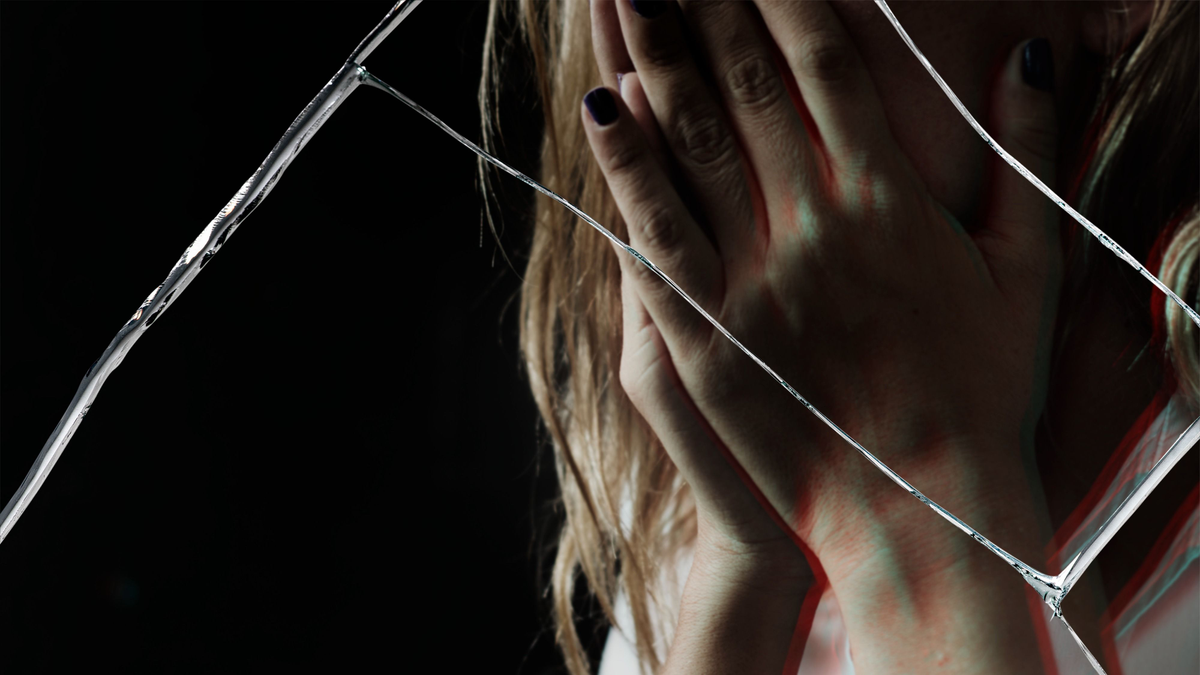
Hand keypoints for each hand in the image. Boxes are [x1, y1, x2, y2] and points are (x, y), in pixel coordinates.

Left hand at [585, 0, 1061, 572]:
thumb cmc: (982, 392)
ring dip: (655, 56)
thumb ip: (1030, 153)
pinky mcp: (708, 334)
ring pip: (694, 142)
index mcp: (893, 200)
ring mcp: (756, 278)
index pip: (828, 63)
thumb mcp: (1030, 268)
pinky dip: (627, 166)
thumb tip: (1034, 55)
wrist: (921, 510)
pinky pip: (657, 234)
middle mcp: (818, 223)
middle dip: (706, 3)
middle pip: (749, 85)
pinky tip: (601, 107)